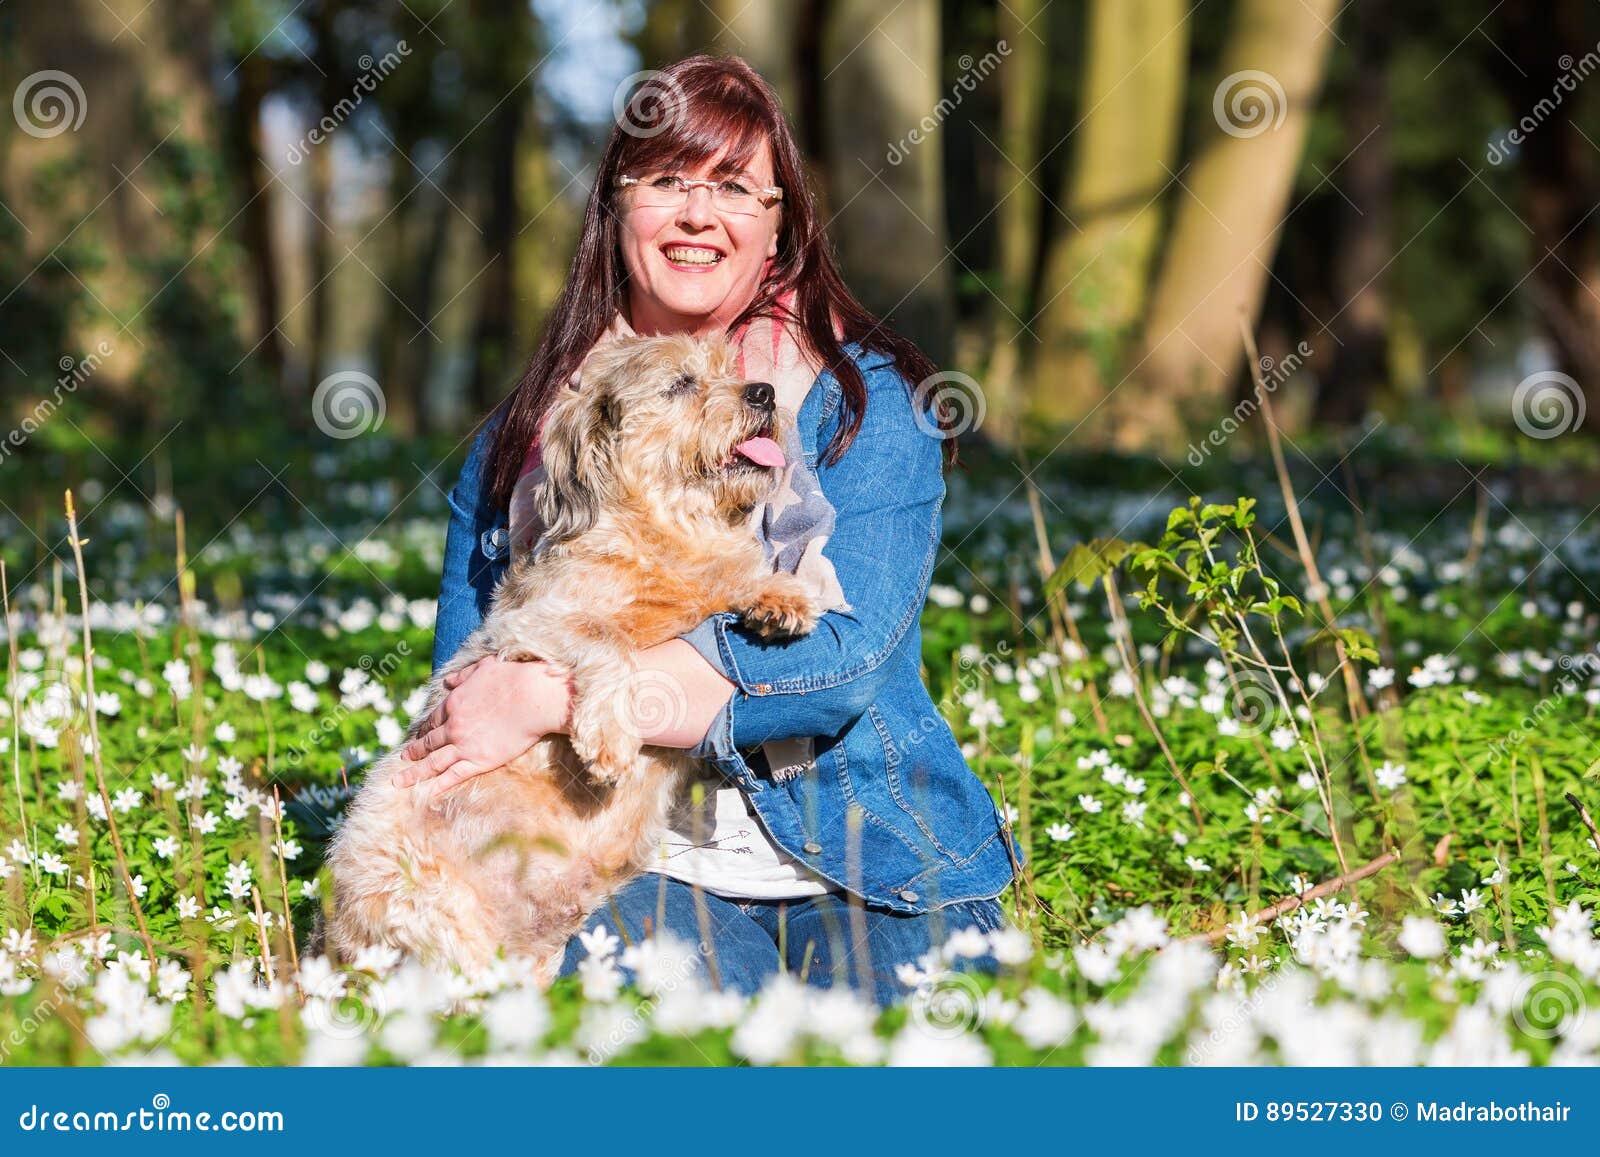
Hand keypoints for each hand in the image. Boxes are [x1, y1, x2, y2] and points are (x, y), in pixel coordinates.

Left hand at [393, 656, 571, 790]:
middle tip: (404, 758)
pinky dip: (438, 785)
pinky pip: (453, 776)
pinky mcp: (479, 760)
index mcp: (454, 703)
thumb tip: (447, 681)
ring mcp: (464, 745)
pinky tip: (426, 793)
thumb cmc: (514, 678)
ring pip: (433, 762)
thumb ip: (463, 676)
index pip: (433, 720)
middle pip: (428, 742)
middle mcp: (453, 726)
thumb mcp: (483, 668)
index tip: (418, 736)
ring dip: (414, 773)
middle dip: (414, 751)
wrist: (533, 697)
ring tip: (399, 781)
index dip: (424, 729)